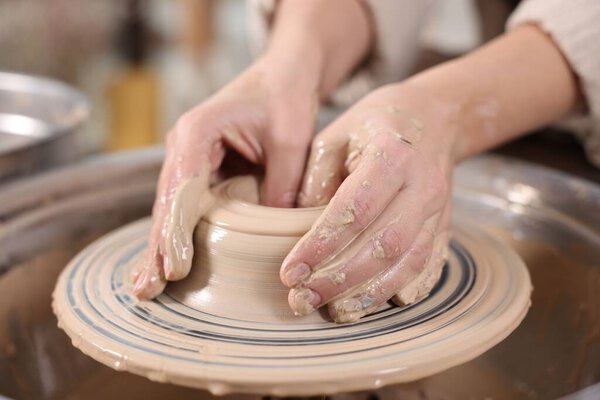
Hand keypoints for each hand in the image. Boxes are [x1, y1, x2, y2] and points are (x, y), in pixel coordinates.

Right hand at [132, 55, 319, 298]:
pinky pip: (186, 206)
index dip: (176, 229)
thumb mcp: (292, 138)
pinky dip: (176, 234)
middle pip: (167, 203)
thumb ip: (283, 183)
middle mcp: (183, 146)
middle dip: (158, 246)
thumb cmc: (285, 98)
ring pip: (171, 208)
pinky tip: (164, 264)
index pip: (181, 188)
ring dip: (161, 246)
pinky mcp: (200, 170)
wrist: (282, 75)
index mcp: (197, 131)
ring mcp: (188, 158)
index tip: (174, 267)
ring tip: (148, 287)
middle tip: (148, 288)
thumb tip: (276, 231)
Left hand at [280, 84, 454, 322]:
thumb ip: (315, 181)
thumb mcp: (334, 136)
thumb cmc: (375, 124)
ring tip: (331, 310)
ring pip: (407, 263)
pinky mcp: (444, 225)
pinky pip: (426, 266)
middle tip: (302, 299)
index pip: (355, 211)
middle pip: (383, 245)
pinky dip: (398, 289)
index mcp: (391, 155)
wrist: (435, 117)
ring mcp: (438, 209)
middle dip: (339, 280)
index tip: (290, 273)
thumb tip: (295, 231)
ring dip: (367, 294)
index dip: (320, 246)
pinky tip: (370, 304)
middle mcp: (422, 186)